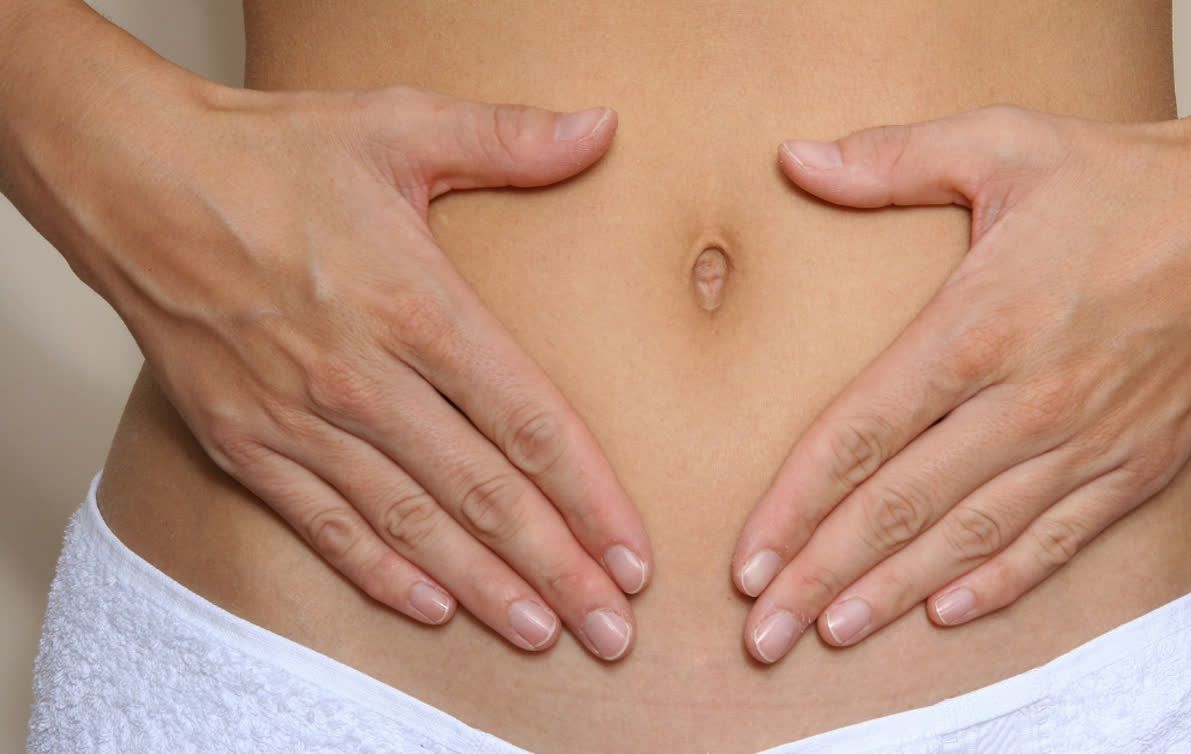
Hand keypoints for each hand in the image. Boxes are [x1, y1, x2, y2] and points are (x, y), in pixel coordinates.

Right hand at [11, 79, 649, 659]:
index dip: (589, 496)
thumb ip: (508, 139)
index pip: (528, 423)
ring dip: (482, 587)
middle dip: (555, 568)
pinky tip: (431, 609)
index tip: (633, 554)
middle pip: (483, 493)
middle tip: (611, 630)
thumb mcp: (398, 125)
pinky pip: (323, 524)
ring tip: (541, 632)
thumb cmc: (270, 154)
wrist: (132, 180)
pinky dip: (377, 572)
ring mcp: (301, 419)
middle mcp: (365, 379)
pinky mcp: (245, 442)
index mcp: (418, 307)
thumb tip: (601, 127)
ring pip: (412, 524)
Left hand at [731, 103, 1190, 662]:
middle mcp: (1026, 401)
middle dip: (823, 573)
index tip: (748, 559)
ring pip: (971, 538)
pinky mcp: (1136, 465)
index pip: (862, 435)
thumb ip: (890, 160)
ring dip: (895, 593)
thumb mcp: (1001, 144)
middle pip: (901, 507)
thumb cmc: (1128, 182)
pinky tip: (947, 613)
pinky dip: (999, 583)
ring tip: (832, 631)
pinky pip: (1056, 542)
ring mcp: (1085, 443)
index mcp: (978, 327)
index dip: (796, 505)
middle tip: (766, 632)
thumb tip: (796, 159)